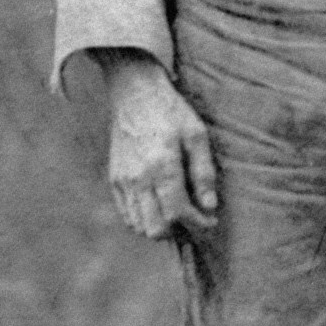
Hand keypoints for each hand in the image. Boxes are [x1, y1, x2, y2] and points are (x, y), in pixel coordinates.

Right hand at [102, 52, 217, 241]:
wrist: (134, 94)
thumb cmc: (171, 112)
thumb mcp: (197, 136)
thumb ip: (204, 173)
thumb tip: (209, 207)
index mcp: (161, 166)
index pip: (177, 213)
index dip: (198, 224)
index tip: (211, 220)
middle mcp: (138, 178)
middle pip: (155, 229)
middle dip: (179, 231)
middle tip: (194, 219)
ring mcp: (122, 180)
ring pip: (139, 226)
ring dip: (161, 227)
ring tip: (178, 213)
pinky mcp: (114, 179)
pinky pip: (127, 214)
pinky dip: (144, 218)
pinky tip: (160, 205)